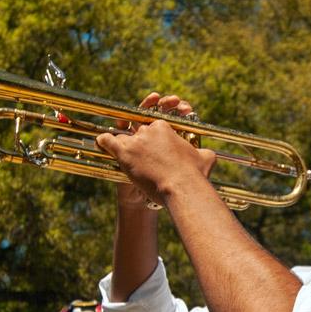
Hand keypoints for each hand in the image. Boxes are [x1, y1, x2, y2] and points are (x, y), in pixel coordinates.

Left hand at [106, 93, 213, 208]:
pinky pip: (109, 141)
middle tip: (141, 145)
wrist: (182, 187)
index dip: (155, 132)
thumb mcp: (205, 157)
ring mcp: (136, 140)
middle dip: (140, 136)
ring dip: (121, 138)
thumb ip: (202, 152)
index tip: (157, 141)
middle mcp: (149, 130)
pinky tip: (101, 141)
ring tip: (121, 142)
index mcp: (165, 127)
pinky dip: (104, 141)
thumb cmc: (196, 174)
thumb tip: (209, 154)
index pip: (155, 124)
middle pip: (138, 129)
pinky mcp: (126, 153)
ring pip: (124, 135)